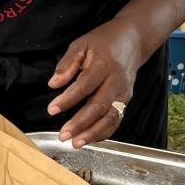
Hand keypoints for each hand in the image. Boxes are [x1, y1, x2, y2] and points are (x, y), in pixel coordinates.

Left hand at [46, 19, 146, 147]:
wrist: (132, 41)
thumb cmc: (103, 42)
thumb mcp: (82, 44)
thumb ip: (67, 64)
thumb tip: (53, 84)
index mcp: (103, 65)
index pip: (84, 85)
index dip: (68, 99)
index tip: (52, 110)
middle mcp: (116, 81)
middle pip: (99, 106)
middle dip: (80, 123)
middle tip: (63, 135)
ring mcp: (124, 93)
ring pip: (110, 118)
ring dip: (93, 133)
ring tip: (75, 143)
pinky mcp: (126, 101)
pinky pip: (116, 120)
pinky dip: (103, 132)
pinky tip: (88, 139)